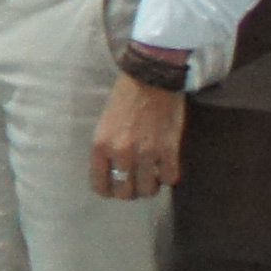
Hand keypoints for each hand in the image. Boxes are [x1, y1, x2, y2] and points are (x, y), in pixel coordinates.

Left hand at [91, 73, 187, 197]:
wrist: (151, 78)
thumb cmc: (125, 97)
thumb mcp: (105, 124)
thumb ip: (107, 149)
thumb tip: (113, 172)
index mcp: (100, 146)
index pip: (100, 185)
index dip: (108, 190)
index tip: (114, 188)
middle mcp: (121, 152)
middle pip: (124, 192)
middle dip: (130, 191)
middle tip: (135, 182)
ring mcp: (146, 153)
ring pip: (148, 190)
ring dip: (150, 186)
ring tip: (151, 176)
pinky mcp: (168, 150)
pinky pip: (169, 178)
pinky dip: (168, 176)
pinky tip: (166, 166)